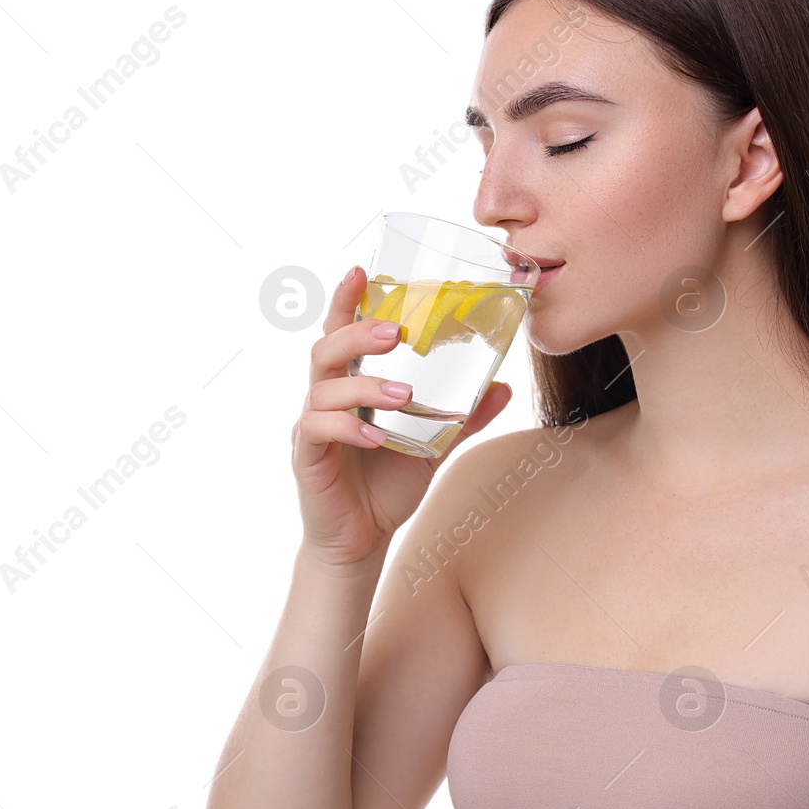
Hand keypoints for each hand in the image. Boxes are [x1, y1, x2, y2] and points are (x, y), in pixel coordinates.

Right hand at [291, 264, 513, 568]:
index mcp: (351, 386)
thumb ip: (462, 416)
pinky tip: (375, 438)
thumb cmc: (387, 485)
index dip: (347, 300)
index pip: (341, 333)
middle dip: (358, 334)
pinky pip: (317, 431)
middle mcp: (325, 398)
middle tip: (394, 332)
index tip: (361, 270)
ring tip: (403, 395)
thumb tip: (502, 387)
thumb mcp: (432, 445)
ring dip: (364, 386)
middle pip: (327, 349)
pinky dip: (347, 429)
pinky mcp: (306, 457)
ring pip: (324, 388)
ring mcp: (311, 426)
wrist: (361, 538)